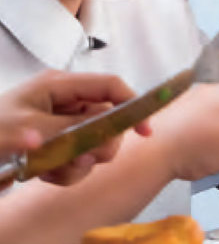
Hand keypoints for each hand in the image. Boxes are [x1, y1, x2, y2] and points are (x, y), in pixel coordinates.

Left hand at [0, 72, 150, 188]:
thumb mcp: (30, 129)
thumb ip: (73, 128)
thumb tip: (105, 134)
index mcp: (58, 85)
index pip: (110, 86)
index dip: (132, 104)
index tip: (145, 131)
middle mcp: (62, 102)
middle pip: (106, 118)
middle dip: (100, 143)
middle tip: (87, 159)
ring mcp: (57, 125)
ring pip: (92, 143)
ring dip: (80, 163)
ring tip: (56, 172)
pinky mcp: (51, 146)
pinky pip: (75, 159)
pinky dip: (66, 173)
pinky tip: (46, 177)